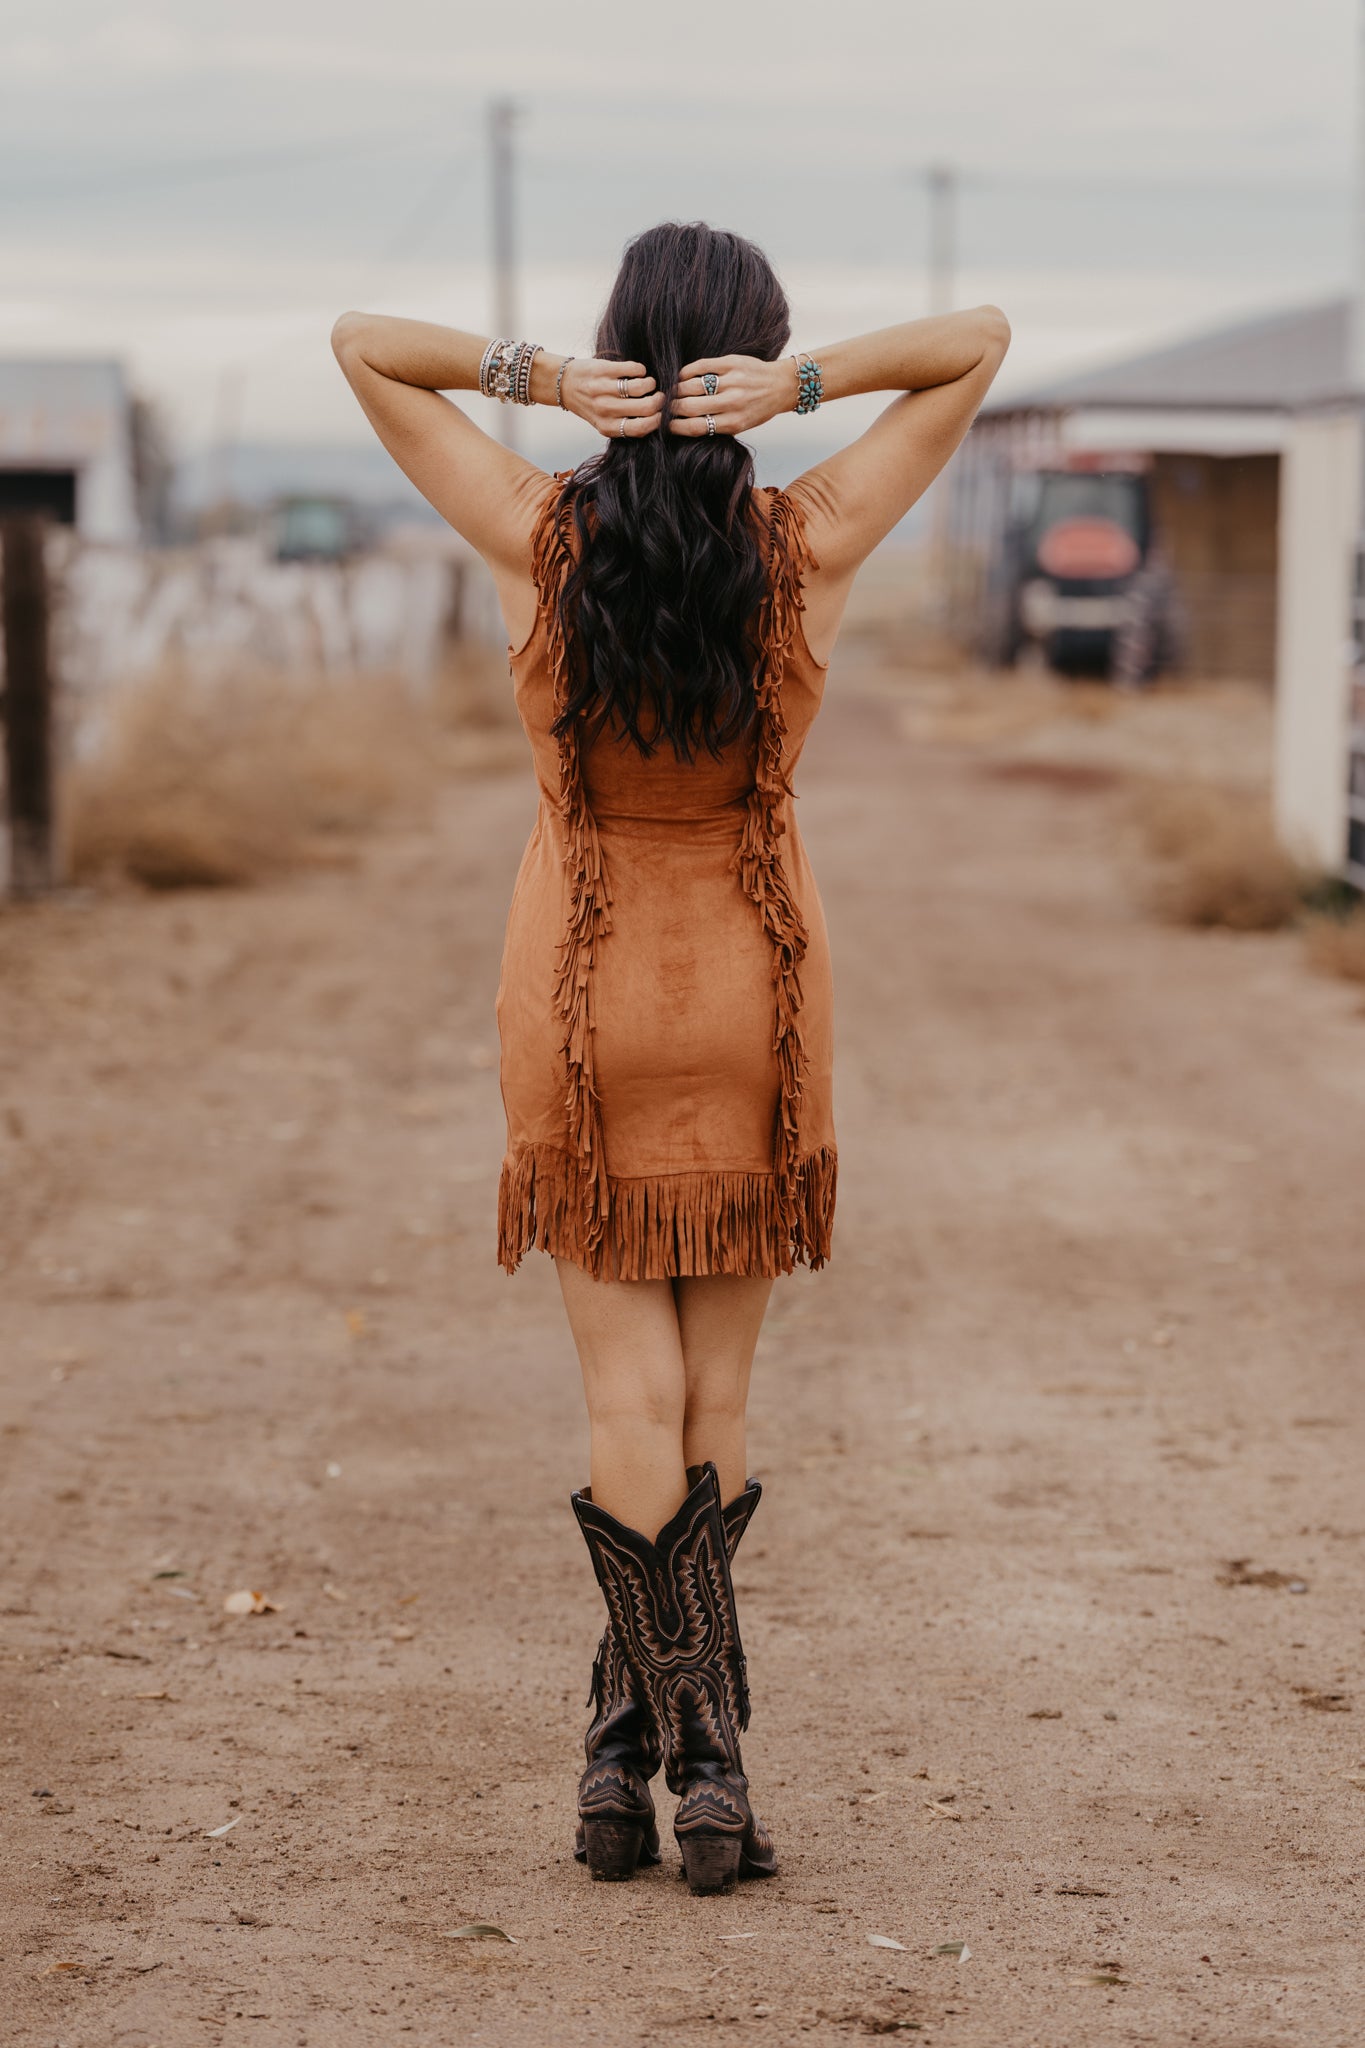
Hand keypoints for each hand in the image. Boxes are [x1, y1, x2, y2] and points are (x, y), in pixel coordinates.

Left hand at [558, 357, 663, 439]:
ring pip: (641, 386)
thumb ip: (625, 425)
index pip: (642, 428)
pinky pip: (633, 368)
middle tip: (660, 396)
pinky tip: (638, 372)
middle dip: (660, 400)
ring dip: (651, 383)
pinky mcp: (604, 369)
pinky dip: (641, 370)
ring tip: (648, 383)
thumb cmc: (590, 405)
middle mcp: (605, 409)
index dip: (658, 420)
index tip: (662, 412)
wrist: (564, 384)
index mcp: (607, 426)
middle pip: (646, 407)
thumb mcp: (604, 422)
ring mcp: (603, 388)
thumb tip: (657, 419)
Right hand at [669, 355, 791, 436]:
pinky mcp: (731, 362)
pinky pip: (700, 366)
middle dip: (672, 407)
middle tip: (666, 406)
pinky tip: (681, 377)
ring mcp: (732, 380)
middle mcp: (732, 402)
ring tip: (672, 392)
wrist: (781, 386)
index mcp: (733, 422)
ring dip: (676, 389)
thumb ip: (716, 425)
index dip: (675, 427)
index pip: (695, 427)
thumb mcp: (740, 425)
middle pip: (688, 406)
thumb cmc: (758, 409)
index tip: (666, 425)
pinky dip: (686, 372)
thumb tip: (683, 424)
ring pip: (691, 385)